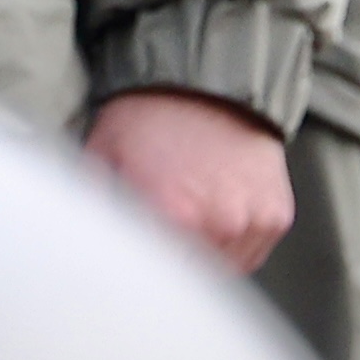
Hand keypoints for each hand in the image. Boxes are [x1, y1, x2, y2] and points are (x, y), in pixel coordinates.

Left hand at [80, 87, 292, 272]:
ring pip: (225, 271)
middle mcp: (221, 224)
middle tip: (160, 232)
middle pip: (192, 276)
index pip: (156, 274)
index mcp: (174, 214)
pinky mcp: (276, 216)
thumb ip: (94, 206)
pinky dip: (235, 245)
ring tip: (190, 221)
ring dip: (206, 257)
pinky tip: (216, 215)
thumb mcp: (102, 154)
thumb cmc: (151, 115)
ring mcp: (253, 222)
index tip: (136, 252)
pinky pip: (252, 255)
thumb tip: (83, 243)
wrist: (207, 83)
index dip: (142, 267)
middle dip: (174, 261)